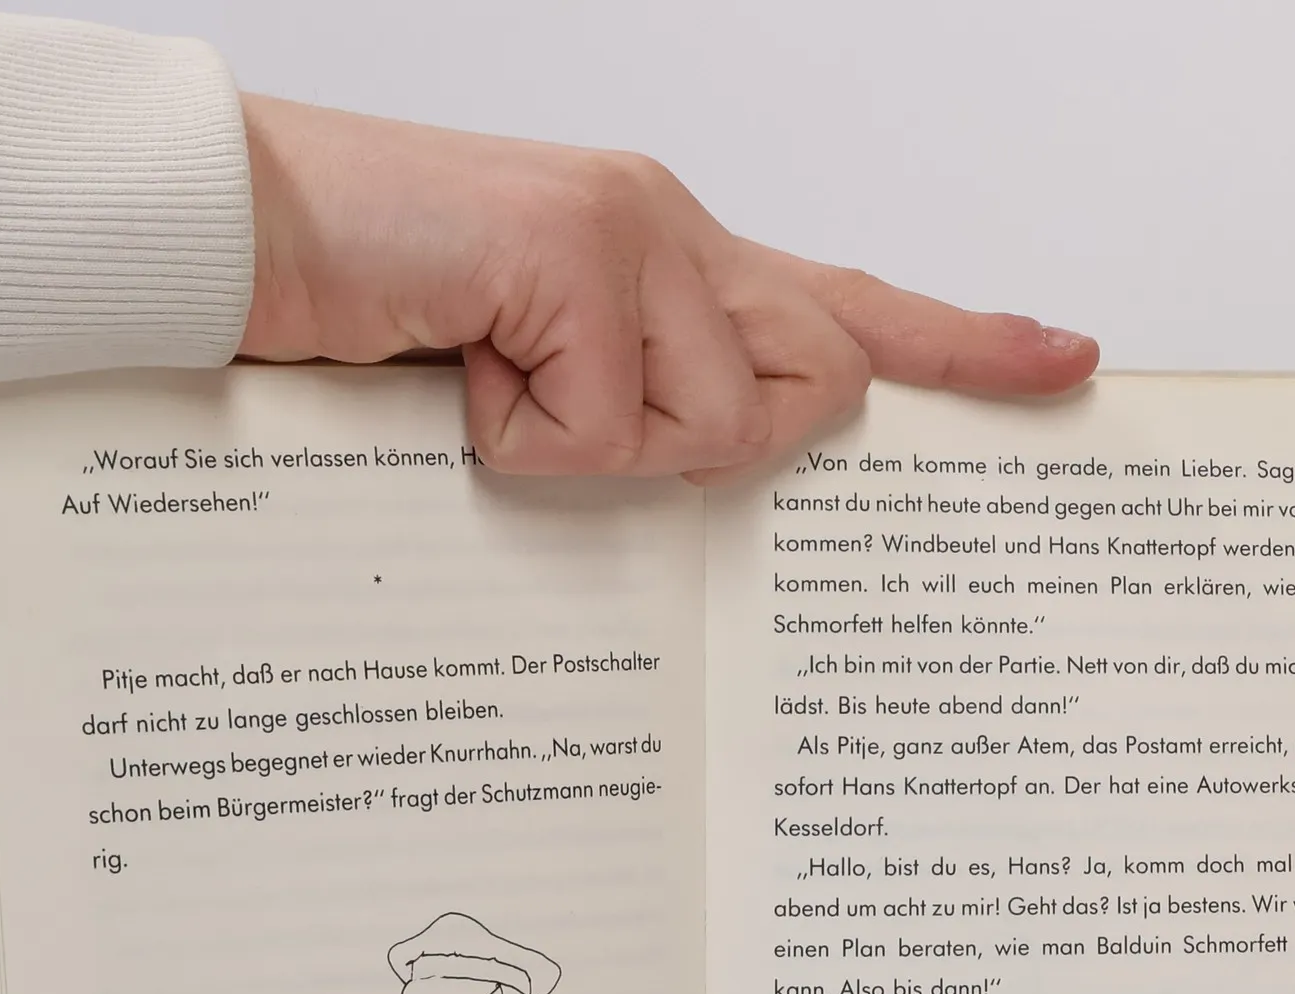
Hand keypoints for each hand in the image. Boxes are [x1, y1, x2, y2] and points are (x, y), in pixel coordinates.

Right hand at [238, 100, 1097, 483]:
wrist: (232, 234)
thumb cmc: (370, 323)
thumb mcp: (529, 389)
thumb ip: (634, 415)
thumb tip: (703, 466)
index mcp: (671, 256)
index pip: (843, 306)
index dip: (958, 343)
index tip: (1062, 362)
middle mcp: (673, 227)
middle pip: (807, 388)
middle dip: (696, 444)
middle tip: (550, 398)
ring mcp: (630, 226)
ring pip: (709, 429)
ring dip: (584, 451)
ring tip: (476, 387)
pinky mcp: (574, 245)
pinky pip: (608, 427)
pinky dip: (519, 440)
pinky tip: (451, 374)